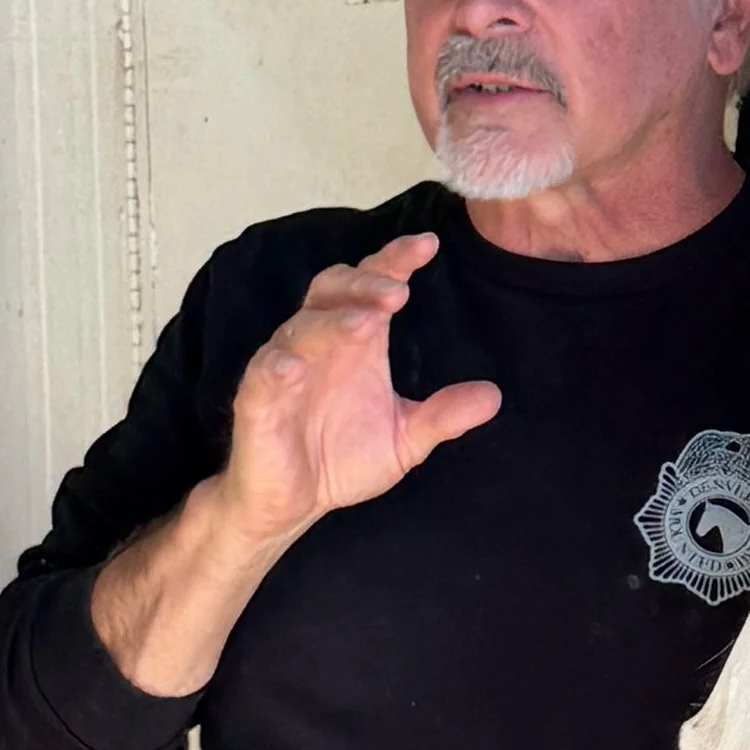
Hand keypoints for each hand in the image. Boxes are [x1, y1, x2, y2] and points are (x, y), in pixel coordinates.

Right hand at [209, 232, 501, 550]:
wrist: (292, 504)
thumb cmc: (342, 458)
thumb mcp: (404, 438)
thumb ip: (444, 415)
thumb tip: (493, 396)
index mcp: (356, 342)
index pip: (374, 286)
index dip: (396, 261)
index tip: (428, 245)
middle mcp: (319, 344)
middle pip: (333, 290)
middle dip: (364, 285)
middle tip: (398, 292)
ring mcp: (284, 369)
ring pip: (300, 328)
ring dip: (332, 323)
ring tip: (366, 323)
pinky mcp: (255, 402)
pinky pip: (262, 376)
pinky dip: (277, 367)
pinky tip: (293, 368)